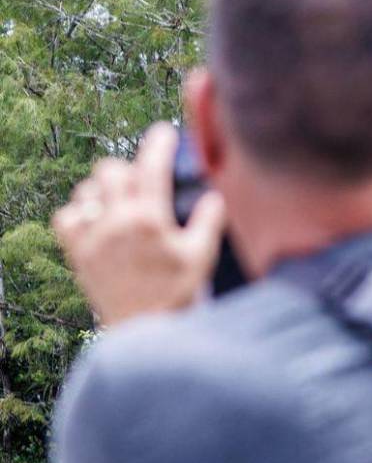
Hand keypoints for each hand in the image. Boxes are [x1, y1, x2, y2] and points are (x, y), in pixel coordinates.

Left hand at [53, 123, 226, 326]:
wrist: (144, 330)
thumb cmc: (177, 295)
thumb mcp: (201, 258)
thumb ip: (208, 222)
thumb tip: (215, 196)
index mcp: (150, 220)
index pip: (152, 167)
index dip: (158, 144)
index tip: (163, 132)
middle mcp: (117, 222)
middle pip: (112, 170)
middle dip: (129, 167)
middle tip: (143, 178)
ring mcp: (93, 237)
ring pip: (88, 190)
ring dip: (104, 188)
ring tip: (120, 200)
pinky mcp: (78, 253)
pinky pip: (66, 217)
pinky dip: (79, 212)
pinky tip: (95, 220)